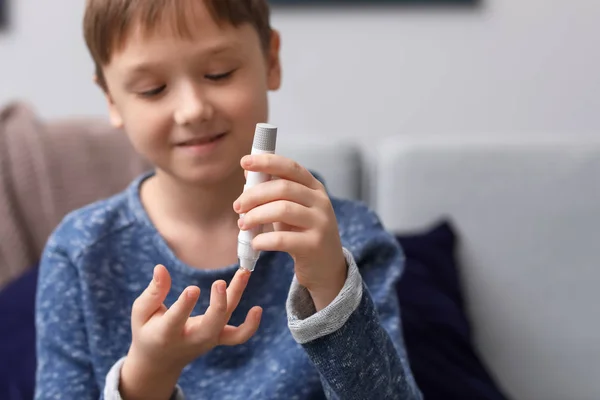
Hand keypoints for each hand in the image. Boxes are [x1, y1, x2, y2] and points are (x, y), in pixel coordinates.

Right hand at [120, 266, 261, 399]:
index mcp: (166, 334)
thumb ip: (153, 292)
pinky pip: (238, 336)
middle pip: (210, 324)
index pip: (176, 320)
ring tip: (244, 273)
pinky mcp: (218, 338)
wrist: (160, 361)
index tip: (193, 288)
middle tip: (219, 282)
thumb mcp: (141, 313)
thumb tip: (161, 268)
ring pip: (227, 322)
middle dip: (218, 304)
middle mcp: (191, 339)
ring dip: (237, 297)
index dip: (185, 305)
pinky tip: (257, 308)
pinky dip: (250, 326)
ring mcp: (208, 340)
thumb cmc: (148, 331)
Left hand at [234, 154, 346, 311]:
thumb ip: (273, 192)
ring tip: (243, 225)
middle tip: (237, 206)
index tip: (244, 162)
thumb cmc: (302, 233)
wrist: (326, 267)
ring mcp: (320, 223)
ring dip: (256, 216)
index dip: (267, 162)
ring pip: (282, 209)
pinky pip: (283, 239)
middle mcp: (320, 202)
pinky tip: (255, 243)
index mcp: (314, 188)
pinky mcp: (314, 245)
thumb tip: (249, 174)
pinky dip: (263, 239)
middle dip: (254, 195)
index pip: (291, 167)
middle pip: (283, 188)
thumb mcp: (291, 209)